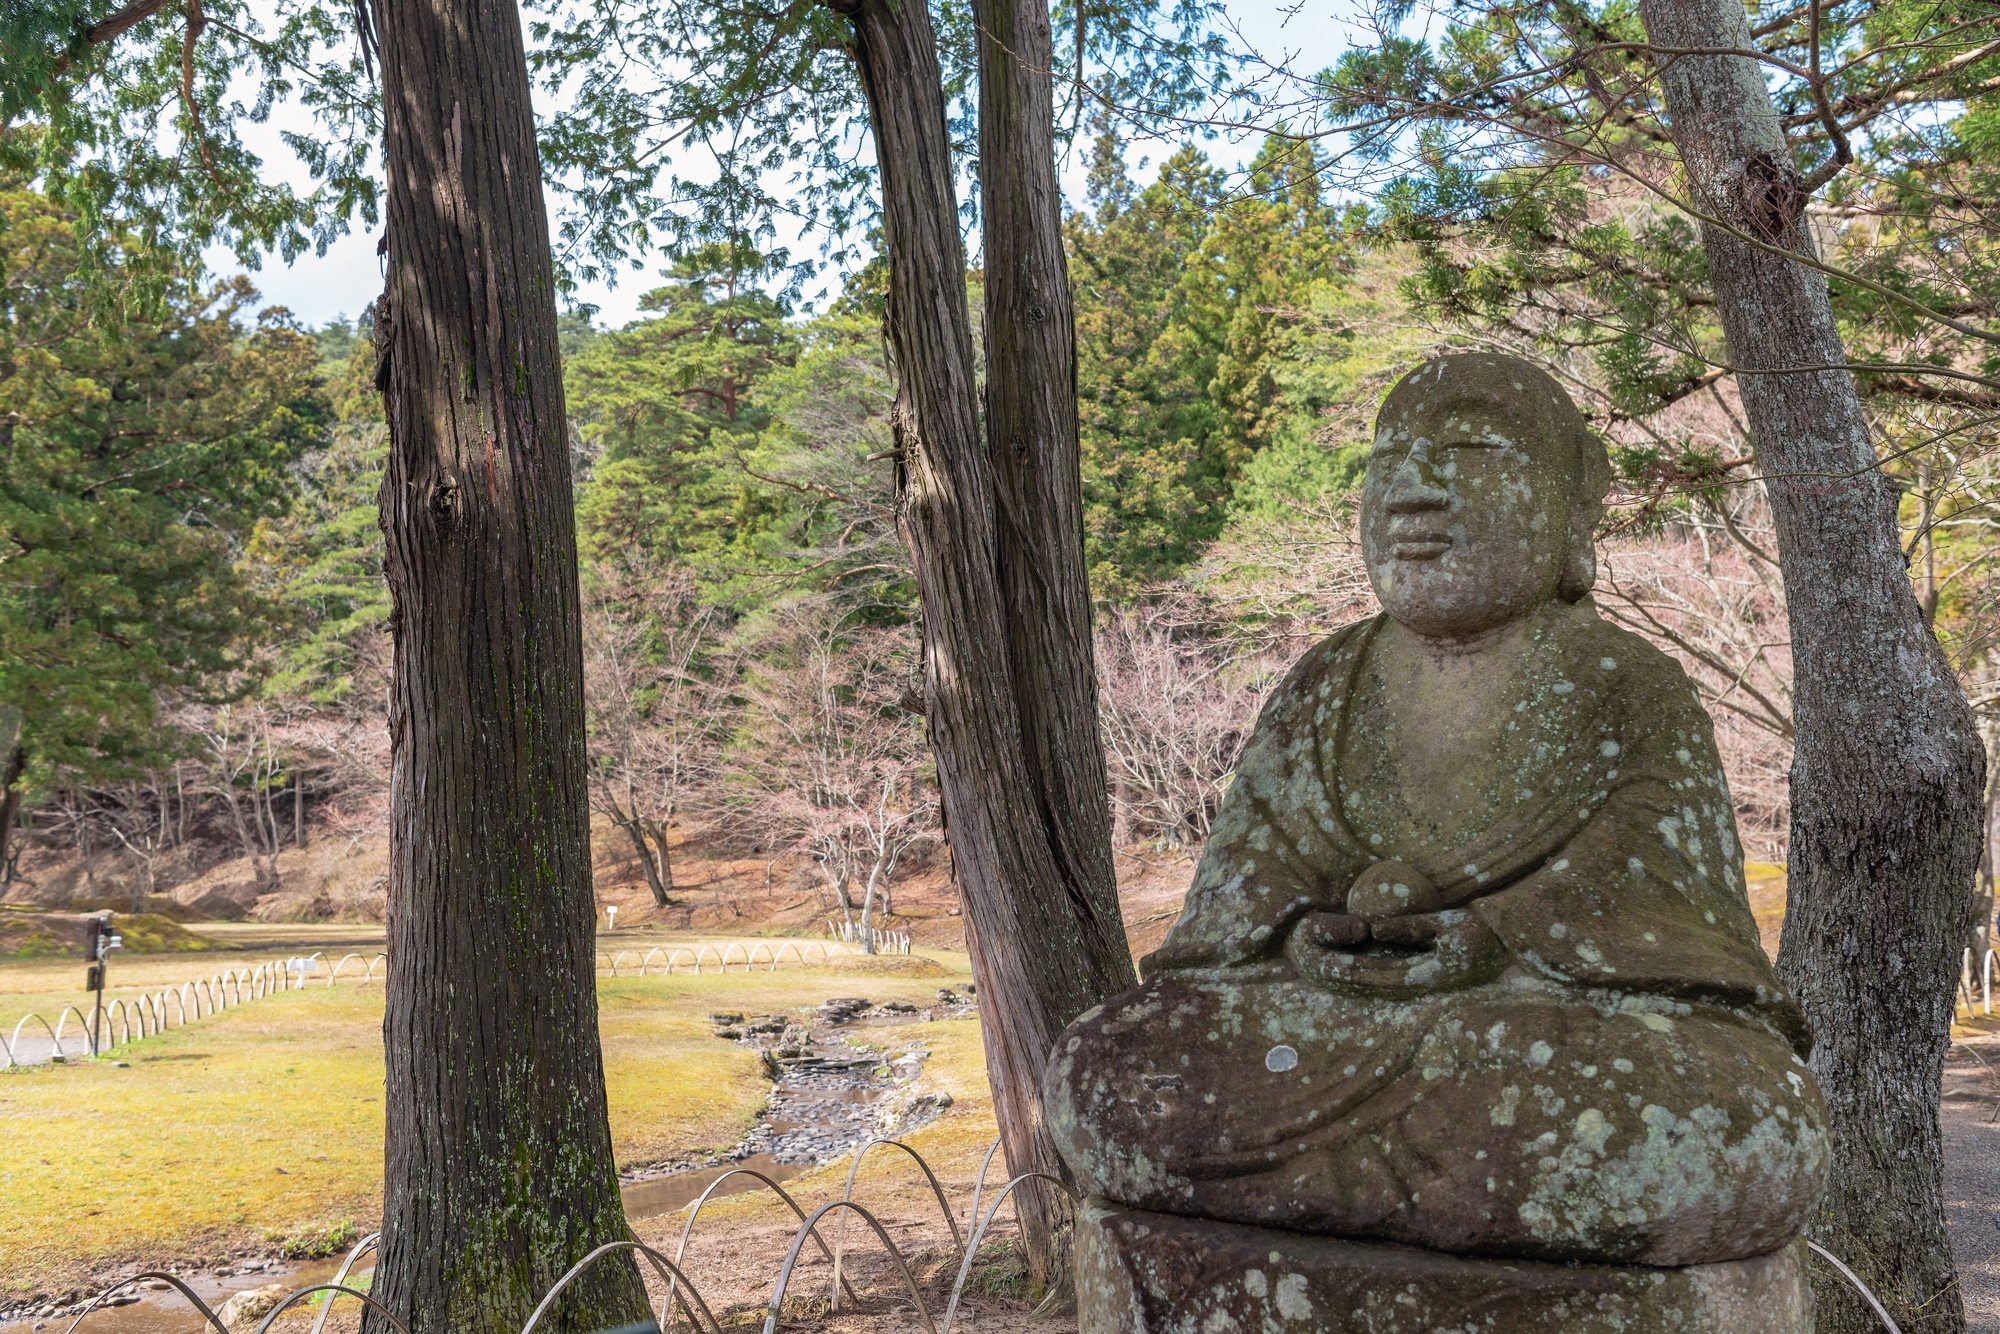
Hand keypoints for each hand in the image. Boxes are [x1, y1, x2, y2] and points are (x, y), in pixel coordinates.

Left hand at [1286, 908, 1506, 995]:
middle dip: (1346, 978)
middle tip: (1318, 970)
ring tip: (1326, 973)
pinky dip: (1370, 980)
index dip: (1351, 969)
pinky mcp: (1427, 982)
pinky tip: (1354, 974)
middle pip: (1375, 985)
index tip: (1328, 963)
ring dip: (1354, 982)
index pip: (1378, 974)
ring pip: (1381, 987)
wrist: (1509, 951)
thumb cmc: (1482, 933)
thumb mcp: (1446, 924)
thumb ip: (1408, 927)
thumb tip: (1374, 928)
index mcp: (1426, 975)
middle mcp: (1422, 987)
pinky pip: (1392, 983)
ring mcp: (1425, 987)